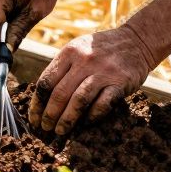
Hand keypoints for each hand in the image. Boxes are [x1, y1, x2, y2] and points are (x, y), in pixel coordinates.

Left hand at [29, 23, 157, 134]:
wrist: (137, 40)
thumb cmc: (101, 48)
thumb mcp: (78, 49)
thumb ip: (62, 68)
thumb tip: (43, 97)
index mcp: (69, 52)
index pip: (46, 81)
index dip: (37, 103)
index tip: (33, 117)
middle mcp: (84, 61)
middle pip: (59, 93)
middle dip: (49, 114)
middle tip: (45, 128)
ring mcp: (103, 72)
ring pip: (78, 100)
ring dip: (67, 119)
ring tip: (61, 131)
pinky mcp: (120, 83)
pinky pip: (103, 104)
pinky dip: (92, 115)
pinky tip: (86, 123)